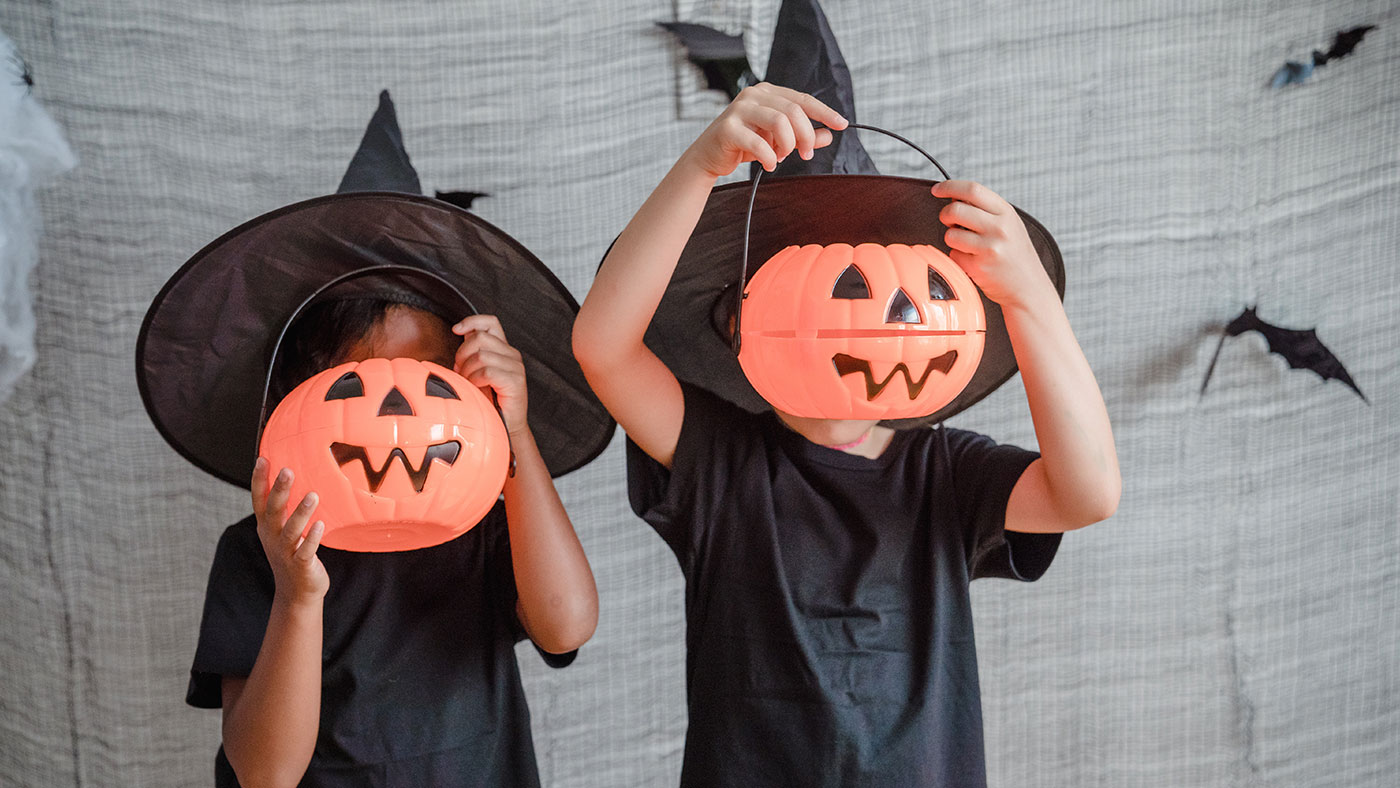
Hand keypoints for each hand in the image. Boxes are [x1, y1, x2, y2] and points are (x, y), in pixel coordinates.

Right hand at [251, 458, 327, 603]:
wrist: (297, 593)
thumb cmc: (292, 554)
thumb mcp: (284, 530)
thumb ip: (286, 509)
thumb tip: (295, 476)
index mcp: (266, 526)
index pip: (259, 500)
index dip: (259, 480)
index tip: (263, 459)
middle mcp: (272, 537)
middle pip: (273, 511)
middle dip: (279, 491)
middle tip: (288, 470)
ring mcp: (285, 552)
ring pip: (290, 531)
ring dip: (300, 513)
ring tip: (313, 495)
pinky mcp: (300, 566)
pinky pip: (305, 551)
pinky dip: (312, 539)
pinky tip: (320, 525)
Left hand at [451, 314, 528, 435]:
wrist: (506, 426)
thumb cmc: (489, 400)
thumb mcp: (476, 371)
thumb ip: (472, 352)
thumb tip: (459, 333)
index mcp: (503, 349)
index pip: (490, 322)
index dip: (472, 321)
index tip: (456, 330)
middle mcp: (512, 355)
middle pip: (480, 338)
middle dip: (462, 354)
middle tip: (460, 372)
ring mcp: (515, 367)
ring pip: (481, 355)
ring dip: (468, 371)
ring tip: (468, 383)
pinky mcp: (515, 381)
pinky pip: (487, 372)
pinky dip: (476, 380)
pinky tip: (477, 388)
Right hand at [683, 83, 847, 177]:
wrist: (709, 157)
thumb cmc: (744, 146)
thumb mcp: (777, 141)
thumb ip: (802, 137)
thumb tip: (828, 135)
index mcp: (767, 93)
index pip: (802, 99)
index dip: (824, 112)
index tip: (842, 124)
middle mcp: (753, 95)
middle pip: (794, 111)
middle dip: (806, 135)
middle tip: (805, 154)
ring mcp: (739, 109)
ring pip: (779, 122)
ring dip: (788, 144)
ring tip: (783, 158)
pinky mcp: (728, 127)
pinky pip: (759, 142)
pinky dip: (769, 157)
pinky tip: (769, 164)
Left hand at [932, 180, 1053, 307]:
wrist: (1028, 287)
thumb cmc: (1015, 255)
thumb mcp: (1009, 224)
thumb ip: (986, 209)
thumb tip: (954, 196)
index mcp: (1006, 212)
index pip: (972, 189)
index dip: (949, 187)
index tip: (937, 189)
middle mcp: (999, 228)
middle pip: (955, 209)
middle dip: (945, 215)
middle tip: (950, 221)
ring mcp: (989, 248)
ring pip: (951, 234)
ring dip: (952, 238)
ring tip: (968, 245)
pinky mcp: (978, 266)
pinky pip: (953, 254)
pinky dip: (958, 257)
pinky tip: (973, 261)